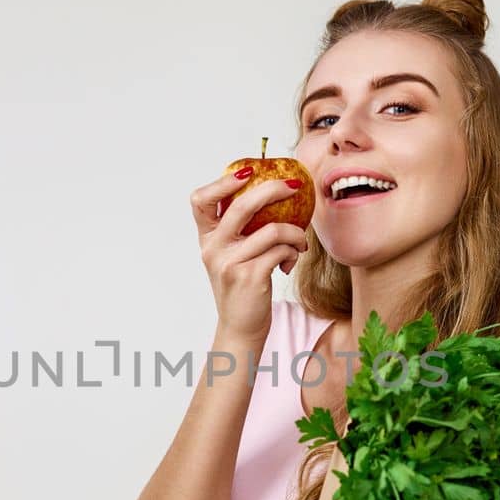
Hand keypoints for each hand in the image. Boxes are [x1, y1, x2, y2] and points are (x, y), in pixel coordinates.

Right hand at [190, 169, 309, 343]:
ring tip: (299, 241)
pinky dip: (293, 251)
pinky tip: (290, 261)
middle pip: (242, 205)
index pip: (200, 200)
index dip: (222, 182)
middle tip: (294, 187)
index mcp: (206, 238)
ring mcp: (230, 263)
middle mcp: (213, 248)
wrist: (240, 327)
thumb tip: (270, 192)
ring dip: (295, 232)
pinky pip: (281, 250)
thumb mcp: (231, 256)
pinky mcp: (250, 276)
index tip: (248, 172)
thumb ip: (238, 230)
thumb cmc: (242, 287)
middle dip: (273, 189)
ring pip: (272, 229)